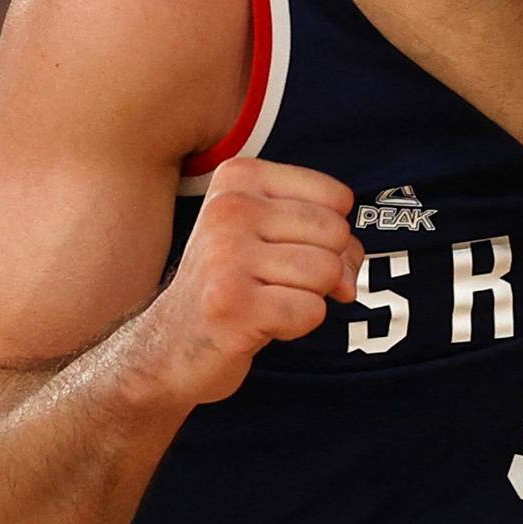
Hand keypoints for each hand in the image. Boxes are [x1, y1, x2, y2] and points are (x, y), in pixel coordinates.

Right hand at [139, 158, 362, 404]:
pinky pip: (311, 311)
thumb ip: (326, 238)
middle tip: (283, 284)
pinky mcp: (231, 305)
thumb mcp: (271, 236)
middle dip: (326, 268)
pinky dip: (297, 325)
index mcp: (239, 179)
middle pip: (335, 234)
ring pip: (327, 273)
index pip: (336, 197)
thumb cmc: (233, 283)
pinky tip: (260, 323)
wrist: (171, 345)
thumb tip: (351, 277)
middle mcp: (229, 209)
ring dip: (309, 298)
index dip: (332, 235)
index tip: (294, 251)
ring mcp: (226, 257)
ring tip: (268, 301)